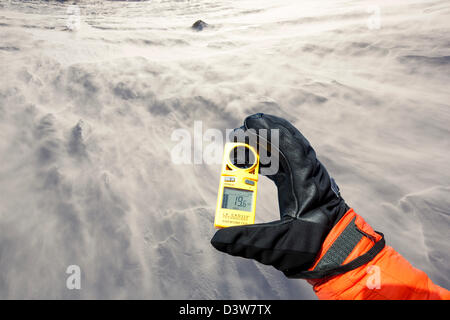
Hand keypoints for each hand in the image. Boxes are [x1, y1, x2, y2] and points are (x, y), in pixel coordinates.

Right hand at [211, 113, 349, 276]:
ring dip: (266, 143)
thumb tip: (218, 240)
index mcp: (307, 183)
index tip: (250, 122)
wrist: (338, 254)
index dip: (270, 132)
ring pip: (286, 151)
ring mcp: (306, 179)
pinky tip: (256, 160)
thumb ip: (248, 241)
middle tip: (241, 128)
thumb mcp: (279, 246)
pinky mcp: (302, 185)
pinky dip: (269, 158)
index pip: (290, 147)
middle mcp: (308, 175)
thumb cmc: (314, 249)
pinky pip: (284, 163)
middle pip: (287, 143)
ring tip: (245, 138)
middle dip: (264, 132)